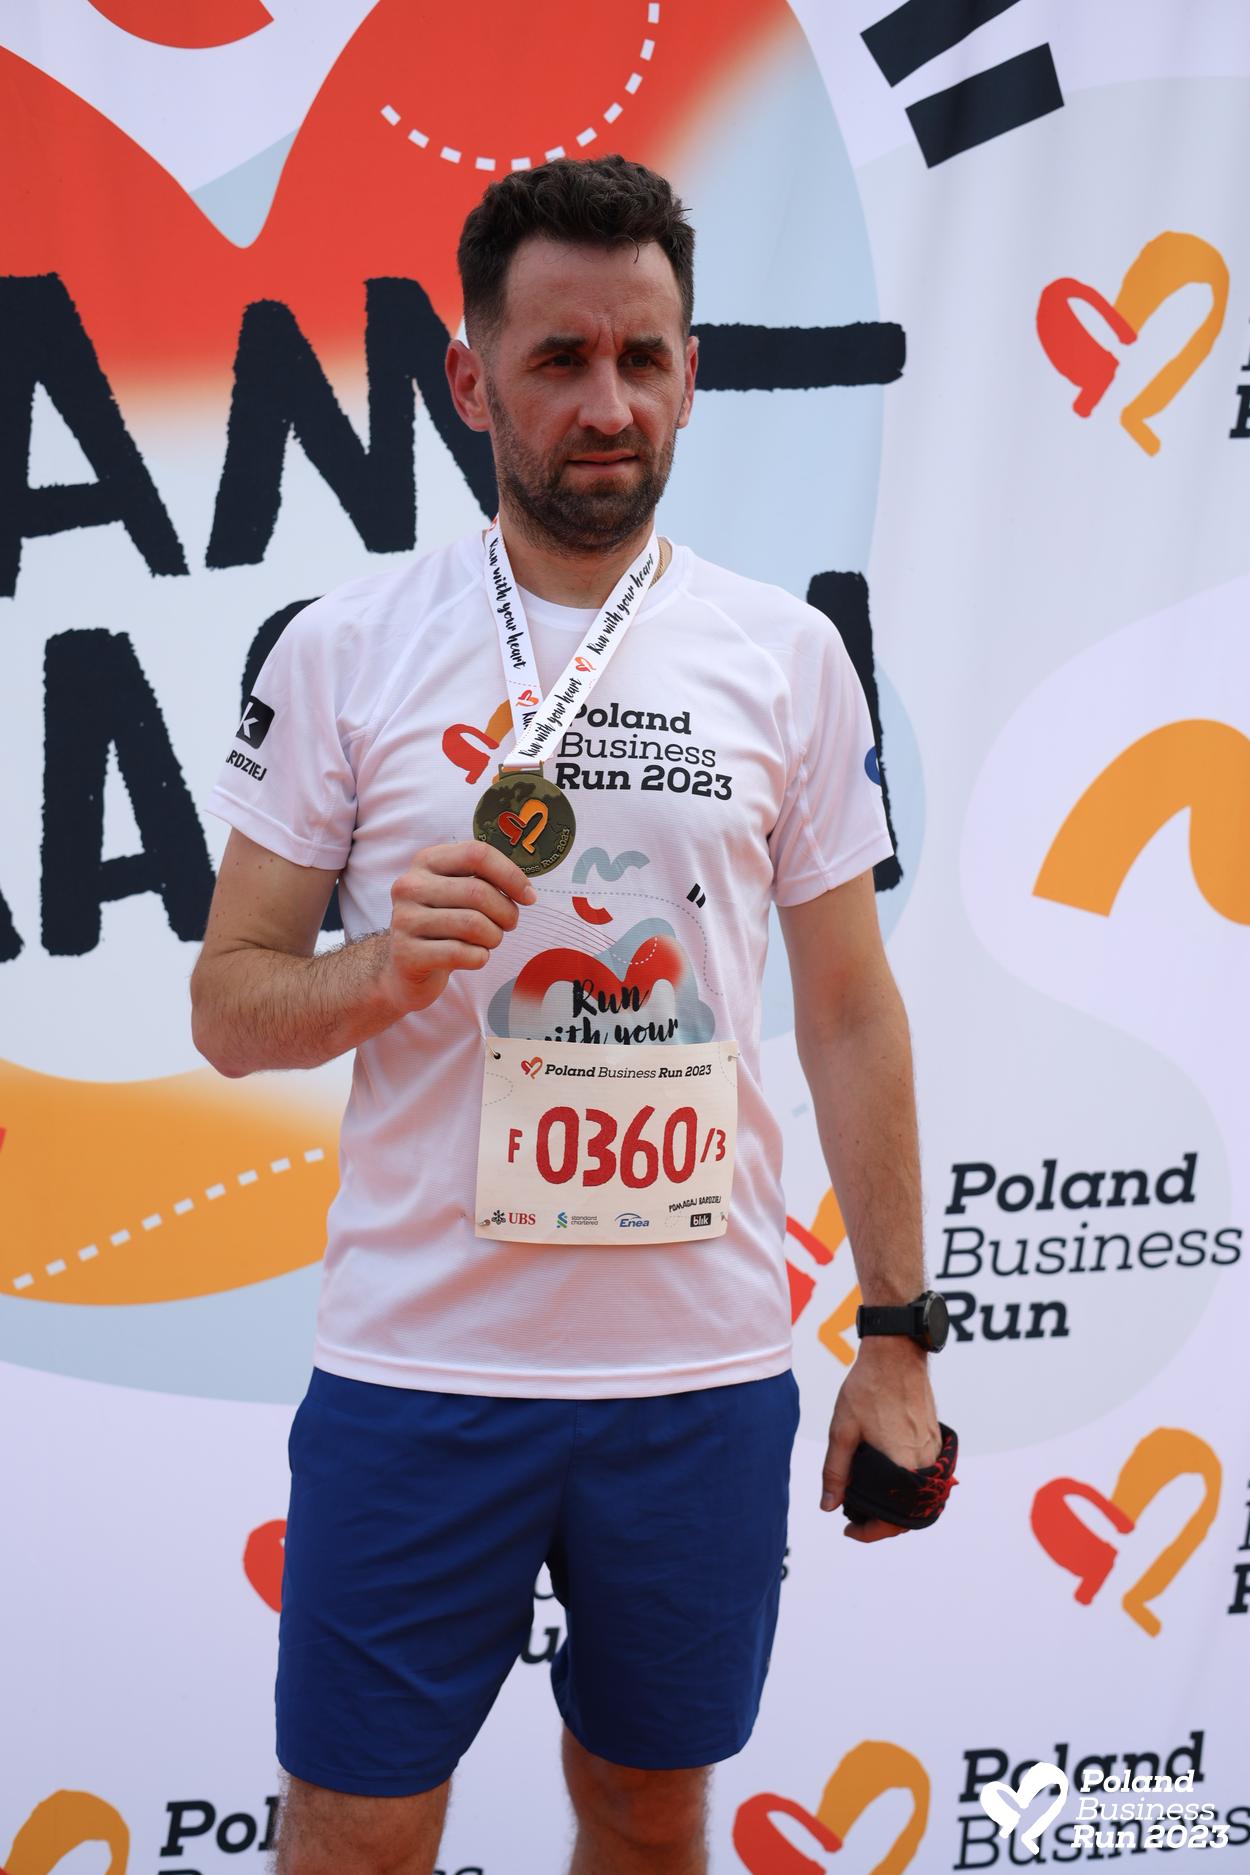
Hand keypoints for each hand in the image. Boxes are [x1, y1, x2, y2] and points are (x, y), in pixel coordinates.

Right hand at [379, 840, 535, 1013]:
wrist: (404, 966)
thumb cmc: (444, 925)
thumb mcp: (457, 892)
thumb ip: (485, 880)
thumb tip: (525, 891)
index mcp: (426, 862)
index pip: (476, 854)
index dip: (511, 875)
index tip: (528, 896)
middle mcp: (410, 886)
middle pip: (478, 891)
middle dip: (506, 912)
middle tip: (508, 925)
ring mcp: (404, 920)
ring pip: (473, 924)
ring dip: (494, 937)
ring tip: (489, 941)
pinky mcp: (407, 954)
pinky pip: (461, 953)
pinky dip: (479, 958)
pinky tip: (473, 957)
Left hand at [820, 1338, 941, 1542]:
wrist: (895, 1354)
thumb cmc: (866, 1389)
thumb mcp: (842, 1431)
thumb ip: (836, 1471)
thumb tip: (829, 1507)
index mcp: (902, 1466)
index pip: (893, 1521)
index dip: (870, 1533)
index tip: (849, 1530)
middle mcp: (923, 1464)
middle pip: (909, 1514)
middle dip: (883, 1524)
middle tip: (855, 1517)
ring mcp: (933, 1451)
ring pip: (919, 1497)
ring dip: (897, 1505)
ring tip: (868, 1499)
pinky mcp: (936, 1439)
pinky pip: (925, 1476)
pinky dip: (908, 1487)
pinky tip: (886, 1478)